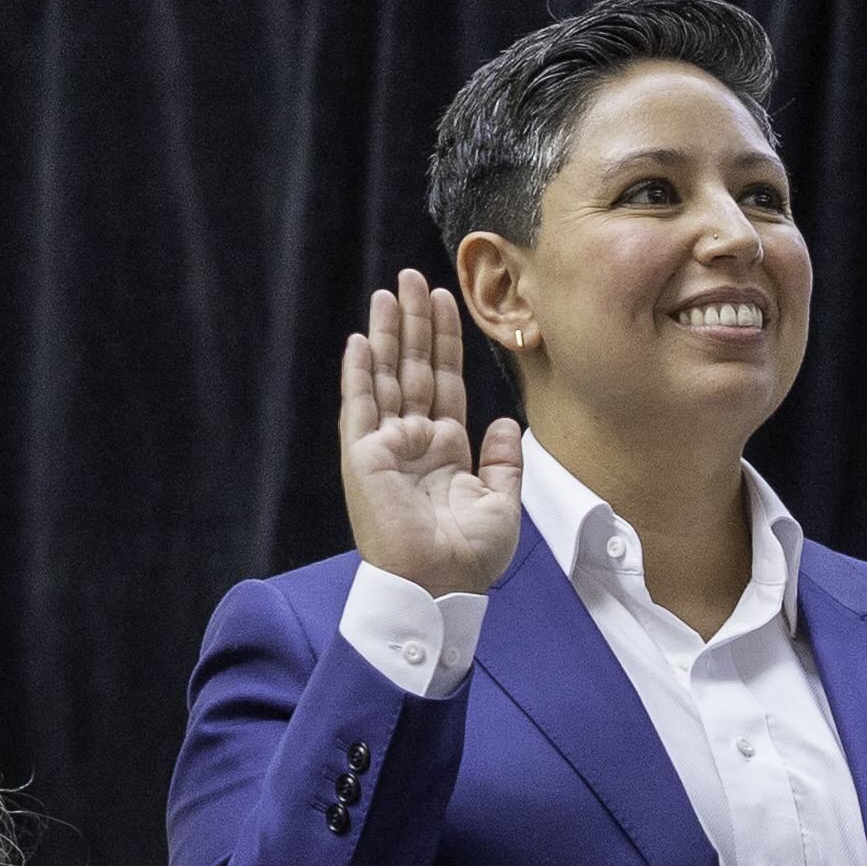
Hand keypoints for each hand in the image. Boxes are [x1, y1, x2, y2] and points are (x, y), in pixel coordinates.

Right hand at [339, 271, 524, 595]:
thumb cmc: (469, 559)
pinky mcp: (364, 459)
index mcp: (444, 450)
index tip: (444, 301)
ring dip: (387, 334)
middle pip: (413, 368)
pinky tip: (361, 341)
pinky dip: (360, 374)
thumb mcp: (501, 503)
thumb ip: (503, 460)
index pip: (444, 381)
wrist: (441, 588)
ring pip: (387, 377)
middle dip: (414, 322)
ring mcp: (386, 448)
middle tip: (412, 278)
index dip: (444, 341)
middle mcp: (412, 442)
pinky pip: (360, 408)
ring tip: (389, 292)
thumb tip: (506, 421)